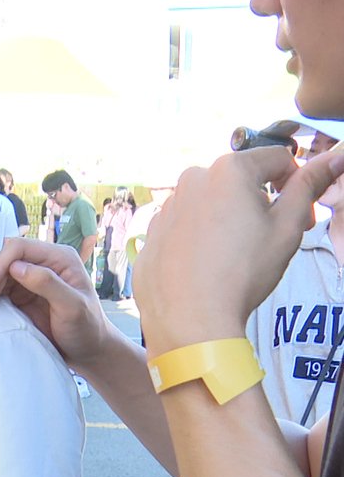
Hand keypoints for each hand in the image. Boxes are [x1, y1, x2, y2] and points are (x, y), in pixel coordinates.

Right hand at [0, 238, 112, 371]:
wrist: (88, 351)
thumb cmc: (88, 329)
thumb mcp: (74, 308)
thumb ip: (48, 284)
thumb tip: (17, 267)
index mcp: (58, 258)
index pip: (19, 248)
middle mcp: (42, 263)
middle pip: (2, 262)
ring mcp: (29, 278)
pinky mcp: (20, 294)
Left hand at [136, 148, 343, 355]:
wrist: (189, 318)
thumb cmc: (242, 272)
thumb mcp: (288, 226)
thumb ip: (309, 186)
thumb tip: (333, 159)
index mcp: (228, 170)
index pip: (278, 158)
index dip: (297, 184)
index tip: (302, 215)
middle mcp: (191, 180)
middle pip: (241, 180)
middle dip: (262, 202)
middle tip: (271, 238)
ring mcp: (166, 206)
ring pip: (211, 202)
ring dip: (230, 218)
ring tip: (237, 256)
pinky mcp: (152, 232)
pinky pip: (185, 225)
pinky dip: (200, 237)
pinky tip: (209, 265)